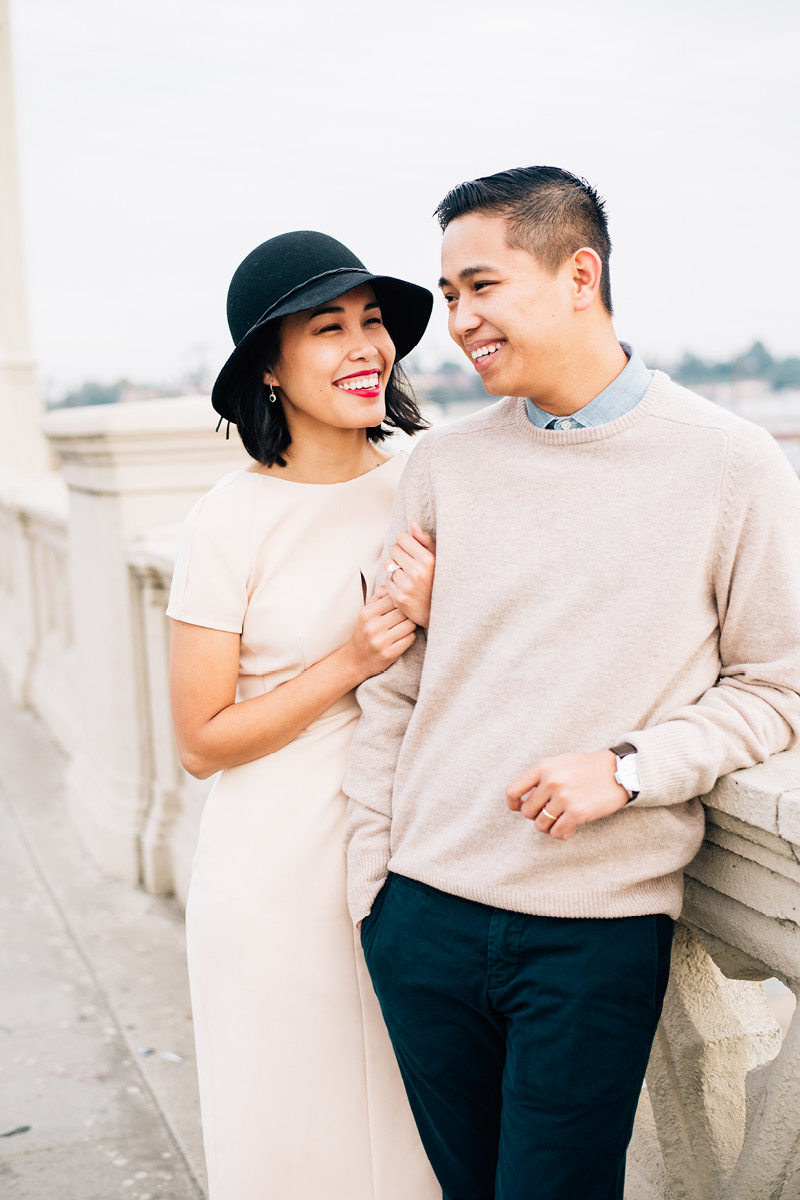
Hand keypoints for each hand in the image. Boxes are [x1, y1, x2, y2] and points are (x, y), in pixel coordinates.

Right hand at [345, 591, 415, 680]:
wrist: (356, 660)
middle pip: (404, 612)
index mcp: (367, 614)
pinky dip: (410, 636)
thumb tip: (391, 584)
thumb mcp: (366, 612)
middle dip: (407, 614)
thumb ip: (378, 596)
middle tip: (406, 617)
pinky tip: (403, 637)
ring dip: (410, 625)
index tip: (401, 606)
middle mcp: (373, 627)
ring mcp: (381, 642)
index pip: (394, 599)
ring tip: (405, 626)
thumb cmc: (364, 632)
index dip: (400, 602)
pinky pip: (410, 639)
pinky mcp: (390, 654)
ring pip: (410, 625)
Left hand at [383, 522, 435, 627]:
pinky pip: (386, 580)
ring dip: (394, 567)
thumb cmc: (438, 580)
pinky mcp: (398, 597)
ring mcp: (406, 585)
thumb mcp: (438, 559)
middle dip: (399, 554)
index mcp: (428, 560)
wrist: (439, 613)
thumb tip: (412, 524)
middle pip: (393, 549)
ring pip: (388, 564)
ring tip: (406, 574)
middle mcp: (417, 572)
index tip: (411, 549)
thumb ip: (425, 540)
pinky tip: (404, 586)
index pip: (402, 538)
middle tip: (409, 563)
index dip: (405, 542)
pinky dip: (392, 582)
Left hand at [506, 751, 628, 840]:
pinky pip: (557, 833)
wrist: (620, 771)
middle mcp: (551, 781)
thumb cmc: (588, 768)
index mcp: (544, 767)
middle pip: (527, 812)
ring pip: (540, 825)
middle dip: (537, 816)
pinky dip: (561, 834)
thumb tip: (523, 802)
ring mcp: (564, 797)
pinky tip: (570, 828)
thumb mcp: (560, 764)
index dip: (513, 804)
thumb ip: (541, 778)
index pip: (513, 790)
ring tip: (561, 820)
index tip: (520, 808)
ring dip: (549, 826)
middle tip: (551, 813)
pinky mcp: (577, 812)